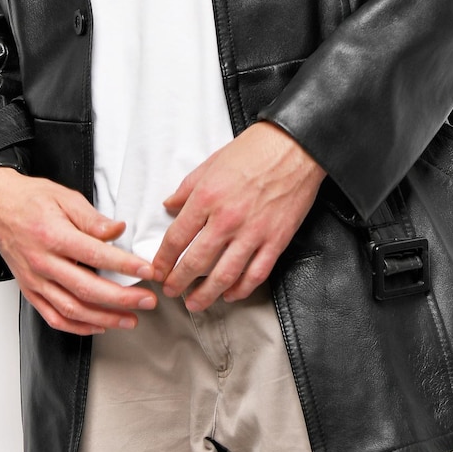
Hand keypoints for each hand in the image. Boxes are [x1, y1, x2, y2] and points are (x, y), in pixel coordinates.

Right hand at [0, 168, 157, 335]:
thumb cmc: (31, 199)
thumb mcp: (65, 197)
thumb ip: (92, 218)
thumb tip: (117, 231)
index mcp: (53, 235)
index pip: (95, 254)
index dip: (124, 265)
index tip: (147, 270)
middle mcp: (42, 262)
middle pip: (86, 288)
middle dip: (121, 298)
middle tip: (148, 301)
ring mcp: (34, 280)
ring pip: (71, 309)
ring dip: (104, 318)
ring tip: (130, 320)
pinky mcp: (29, 290)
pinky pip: (53, 317)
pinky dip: (77, 327)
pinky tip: (99, 327)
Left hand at [150, 123, 324, 311]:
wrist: (295, 148)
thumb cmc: (253, 151)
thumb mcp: (210, 164)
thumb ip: (186, 189)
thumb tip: (169, 206)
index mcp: (206, 198)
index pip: (176, 239)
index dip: (163, 260)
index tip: (157, 271)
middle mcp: (226, 220)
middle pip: (195, 263)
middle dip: (178, 282)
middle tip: (171, 291)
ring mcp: (252, 233)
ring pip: (224, 276)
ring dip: (206, 294)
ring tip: (195, 303)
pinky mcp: (275, 241)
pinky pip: (255, 274)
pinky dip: (241, 289)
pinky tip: (230, 294)